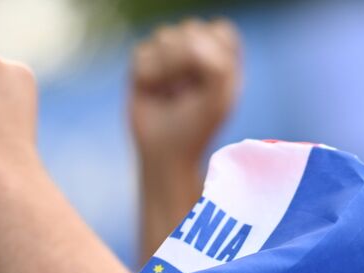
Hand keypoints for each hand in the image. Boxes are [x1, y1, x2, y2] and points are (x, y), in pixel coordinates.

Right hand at [129, 18, 240, 171]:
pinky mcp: (144, 64)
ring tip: (171, 94)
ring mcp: (168, 57)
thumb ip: (217, 65)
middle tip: (190, 93)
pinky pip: (142, 53)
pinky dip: (148, 75)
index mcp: (221, 60)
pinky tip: (153, 92)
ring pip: (165, 36)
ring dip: (168, 70)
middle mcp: (195, 54)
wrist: (165, 152)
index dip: (214, 52)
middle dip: (191, 63)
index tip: (212, 81)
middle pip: (192, 29)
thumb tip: (192, 44)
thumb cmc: (196, 127)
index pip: (221, 31)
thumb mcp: (218, 99)